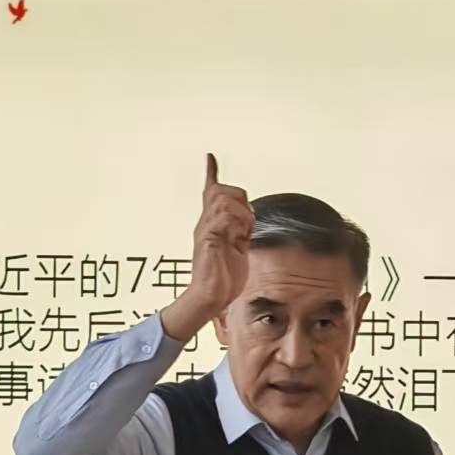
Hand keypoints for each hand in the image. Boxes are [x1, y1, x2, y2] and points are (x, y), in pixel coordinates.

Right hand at [161, 153, 253, 340]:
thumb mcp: (237, 247)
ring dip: (241, 212)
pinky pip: (222, 217)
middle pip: (220, 190)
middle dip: (240, 198)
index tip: (210, 157)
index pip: (210, 193)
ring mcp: (205, 230)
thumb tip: (248, 216)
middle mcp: (205, 223)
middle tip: (249, 221)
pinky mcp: (207, 239)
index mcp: (212, 224)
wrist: (212, 297)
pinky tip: (240, 237)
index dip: (211, 173)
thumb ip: (240, 230)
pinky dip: (236, 222)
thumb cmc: (224, 277)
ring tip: (245, 231)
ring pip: (222, 200)